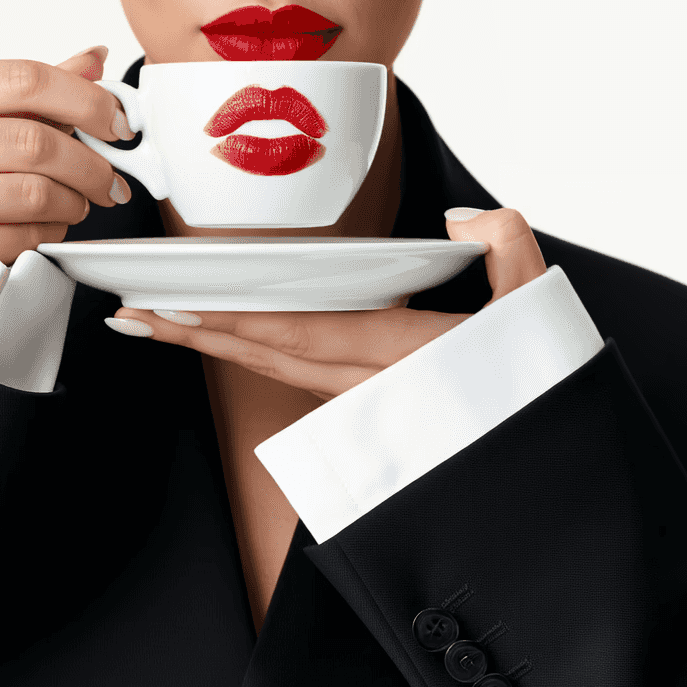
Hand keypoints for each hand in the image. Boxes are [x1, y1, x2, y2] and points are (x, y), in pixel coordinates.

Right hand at [0, 45, 134, 262]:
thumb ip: (28, 91)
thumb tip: (92, 61)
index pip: (22, 80)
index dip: (84, 101)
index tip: (116, 123)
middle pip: (32, 141)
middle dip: (89, 164)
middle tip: (109, 178)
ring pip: (30, 193)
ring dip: (72, 202)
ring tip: (78, 201)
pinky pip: (16, 237)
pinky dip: (47, 233)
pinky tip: (48, 225)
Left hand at [108, 207, 547, 397]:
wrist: (554, 465)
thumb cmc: (542, 383)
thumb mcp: (540, 304)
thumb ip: (505, 246)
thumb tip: (459, 221)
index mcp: (410, 360)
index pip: (306, 334)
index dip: (238, 321)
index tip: (179, 306)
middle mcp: (378, 390)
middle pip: (271, 358)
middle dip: (197, 336)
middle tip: (131, 315)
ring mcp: (370, 406)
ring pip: (278, 372)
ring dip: (215, 347)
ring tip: (155, 324)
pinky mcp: (370, 410)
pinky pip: (298, 380)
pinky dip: (254, 357)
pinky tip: (226, 338)